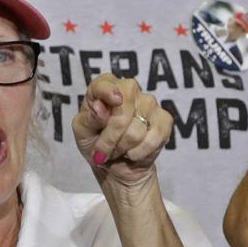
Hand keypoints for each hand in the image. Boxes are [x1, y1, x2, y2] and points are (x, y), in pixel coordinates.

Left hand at [74, 75, 170, 191]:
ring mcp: (149, 103)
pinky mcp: (164, 120)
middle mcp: (129, 89)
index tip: (115, 101)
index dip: (109, 92)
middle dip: (109, 140)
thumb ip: (89, 119)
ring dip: (122, 149)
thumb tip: (99, 107)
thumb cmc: (94, 141)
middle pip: (122, 115)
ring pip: (136, 132)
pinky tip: (133, 153)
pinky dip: (138, 153)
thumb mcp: (82, 132)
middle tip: (101, 153)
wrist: (114, 162)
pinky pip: (152, 140)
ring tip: (117, 151)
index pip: (105, 84)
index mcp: (104, 85)